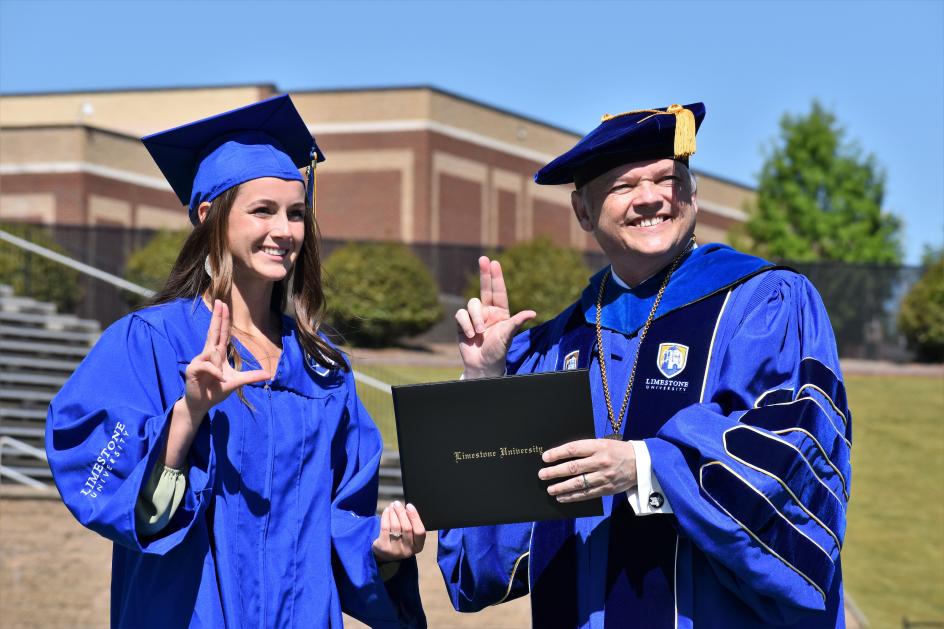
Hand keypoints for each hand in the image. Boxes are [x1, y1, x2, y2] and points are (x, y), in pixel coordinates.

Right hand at [183, 299, 269, 416]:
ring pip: (213, 352)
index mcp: (217, 354)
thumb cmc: (216, 390)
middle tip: (220, 301)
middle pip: (213, 332)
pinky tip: (219, 380)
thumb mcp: (236, 382)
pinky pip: (207, 365)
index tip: (224, 305)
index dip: (223, 319)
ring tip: (220, 379)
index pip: (222, 333)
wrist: (200, 404)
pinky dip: (216, 373)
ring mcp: (199, 360)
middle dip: (217, 317)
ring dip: (219, 367)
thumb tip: (268, 374)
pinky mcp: (193, 369)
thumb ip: (250, 377)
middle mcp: (207, 354)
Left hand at [372, 501, 425, 562]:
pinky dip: (386, 517)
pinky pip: (385, 528)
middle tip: (397, 503)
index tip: (409, 506)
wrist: (386, 554)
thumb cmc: (402, 539)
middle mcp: (408, 550)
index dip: (415, 517)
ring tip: (392, 506)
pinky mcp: (384, 547)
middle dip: (401, 513)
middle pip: (406, 528)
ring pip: (395, 527)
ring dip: (393, 513)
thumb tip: (407, 507)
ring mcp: (395, 550)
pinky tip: (386, 511)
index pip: (419, 531)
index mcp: (418, 546)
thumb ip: (412, 524)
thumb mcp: (410, 536)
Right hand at [455, 256, 535, 377]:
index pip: (498, 291)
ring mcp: (475, 316)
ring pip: (471, 304)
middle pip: (485, 288)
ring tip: (480, 332)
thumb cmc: (498, 350)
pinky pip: (461, 314)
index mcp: (500, 312)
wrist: (482, 364)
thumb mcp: (508, 335)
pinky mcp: (462, 323)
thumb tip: (533, 313)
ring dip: (476, 318)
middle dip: (484, 274)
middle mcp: (487, 311)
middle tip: (483, 259)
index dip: (496, 277)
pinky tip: (471, 335)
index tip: (494, 263)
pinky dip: (466, 324)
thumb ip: (517, 321)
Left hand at [538, 439, 637, 501]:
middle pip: (573, 468)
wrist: (642, 463)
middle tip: (542, 475)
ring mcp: (604, 476)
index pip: (573, 449)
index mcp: (598, 446)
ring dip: (561, 487)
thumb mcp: (603, 443)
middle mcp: (600, 461)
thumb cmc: (618, 451)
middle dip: (555, 472)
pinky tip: (562, 497)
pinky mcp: (607, 489)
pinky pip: (586, 494)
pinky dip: (572, 497)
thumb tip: (563, 456)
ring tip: (550, 489)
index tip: (545, 458)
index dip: (557, 453)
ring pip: (578, 484)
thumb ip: (586, 449)